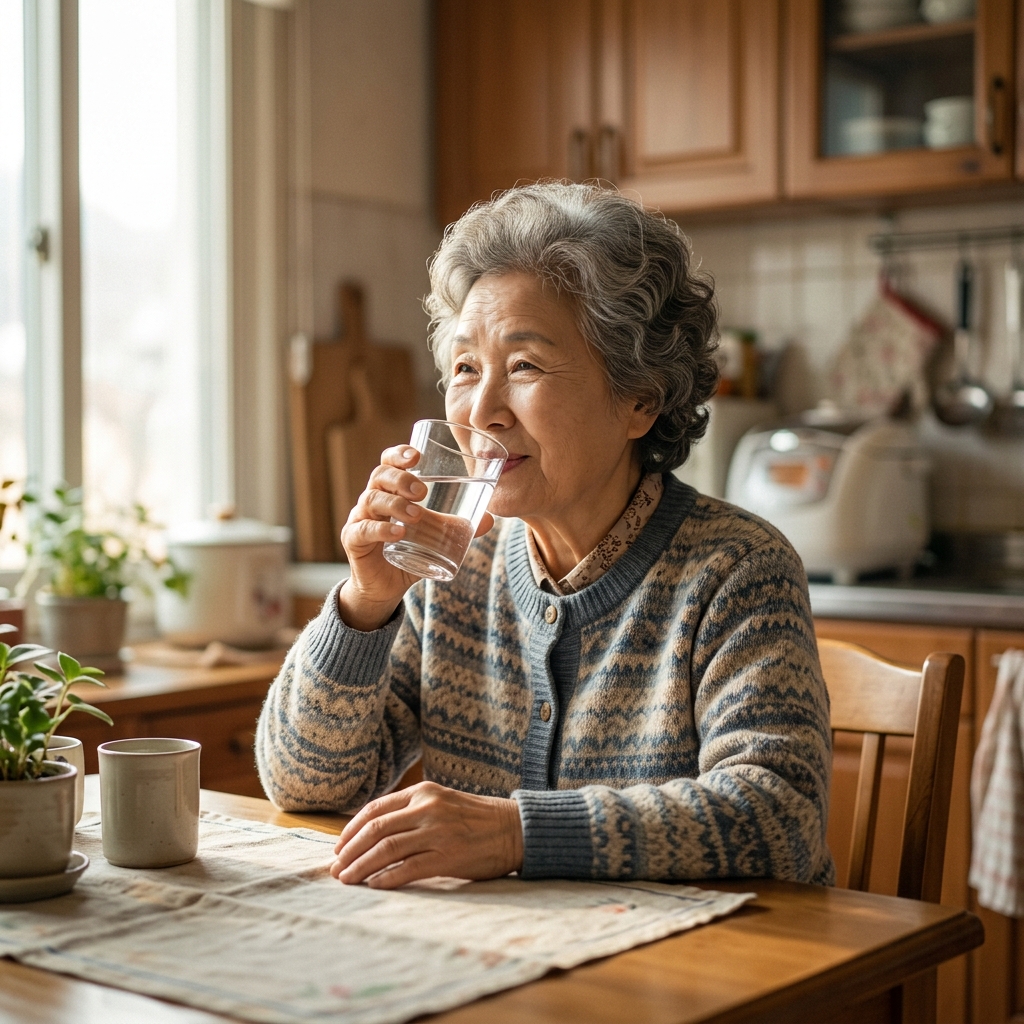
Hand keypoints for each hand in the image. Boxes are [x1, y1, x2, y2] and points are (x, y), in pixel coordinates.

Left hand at [330, 781, 522, 887]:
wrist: (515, 830)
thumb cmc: (475, 819)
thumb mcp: (441, 802)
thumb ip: (411, 811)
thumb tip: (372, 833)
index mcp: (423, 792)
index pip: (374, 809)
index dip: (350, 830)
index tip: (339, 847)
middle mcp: (427, 808)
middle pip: (374, 830)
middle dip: (349, 851)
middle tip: (335, 868)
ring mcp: (437, 832)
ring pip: (385, 850)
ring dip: (360, 867)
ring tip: (347, 880)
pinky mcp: (448, 857)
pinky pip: (407, 869)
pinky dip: (386, 879)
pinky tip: (374, 886)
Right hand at [338, 445, 494, 630]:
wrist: (386, 586)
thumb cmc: (409, 551)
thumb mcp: (434, 537)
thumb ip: (457, 527)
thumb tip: (488, 520)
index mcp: (390, 491)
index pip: (388, 463)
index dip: (399, 454)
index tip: (417, 456)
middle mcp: (372, 500)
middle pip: (380, 476)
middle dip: (401, 479)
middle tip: (423, 491)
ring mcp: (360, 519)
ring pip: (371, 500)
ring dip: (395, 504)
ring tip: (417, 514)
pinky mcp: (353, 541)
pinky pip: (362, 530)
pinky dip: (380, 530)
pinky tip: (398, 533)